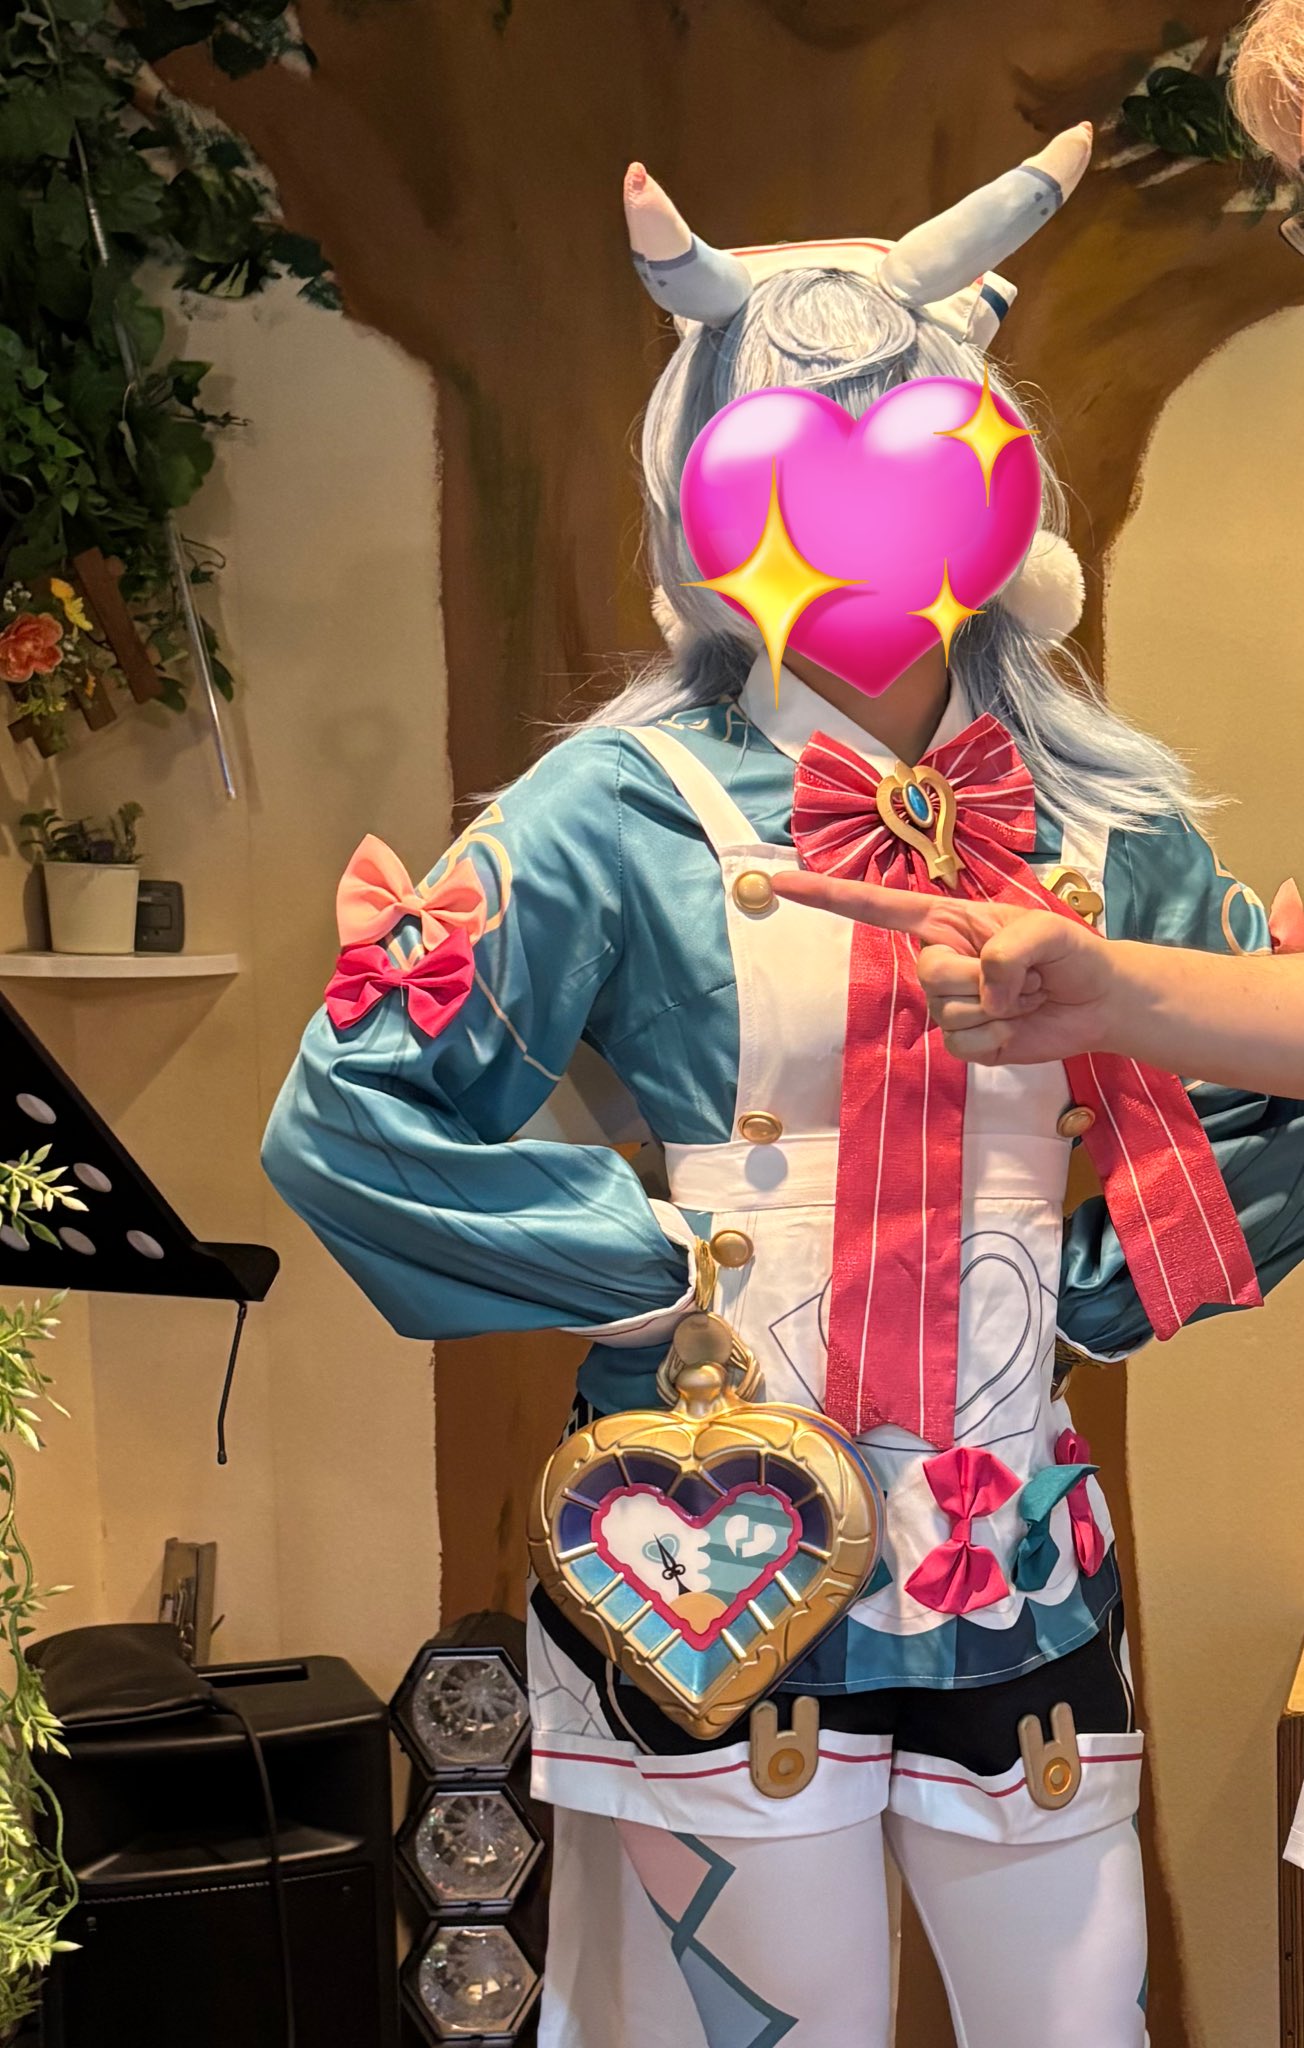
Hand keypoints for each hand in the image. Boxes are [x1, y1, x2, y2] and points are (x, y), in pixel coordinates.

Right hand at [770, 871, 1120, 1064]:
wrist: (1095, 1003)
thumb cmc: (1071, 954)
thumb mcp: (1049, 931)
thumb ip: (1011, 950)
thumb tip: (983, 985)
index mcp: (946, 919)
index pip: (876, 907)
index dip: (826, 895)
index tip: (778, 883)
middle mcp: (937, 958)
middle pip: (929, 973)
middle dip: (980, 980)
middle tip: (1020, 977)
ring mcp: (947, 1001)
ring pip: (947, 1012)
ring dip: (996, 1010)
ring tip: (1023, 998)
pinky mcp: (963, 1040)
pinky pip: (960, 1045)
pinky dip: (996, 1041)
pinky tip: (1015, 1028)